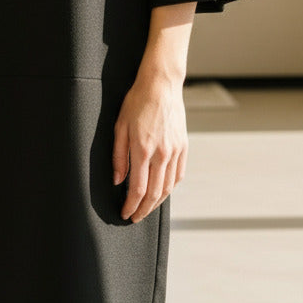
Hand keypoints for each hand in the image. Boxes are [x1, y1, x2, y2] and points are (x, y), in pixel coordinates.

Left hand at [112, 74, 187, 222]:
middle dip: (143, 210)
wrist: (161, 85)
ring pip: (168, 188)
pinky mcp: (183, 147)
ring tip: (146, 208)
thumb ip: (119, 156)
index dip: (131, 206)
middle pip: (154, 194)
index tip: (125, 213)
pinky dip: (170, 188)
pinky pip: (178, 175)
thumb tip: (118, 180)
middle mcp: (162, 154)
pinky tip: (162, 192)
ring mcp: (175, 151)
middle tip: (134, 217)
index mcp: (143, 149)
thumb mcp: (120, 126)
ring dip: (157, 203)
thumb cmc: (137, 102)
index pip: (138, 189)